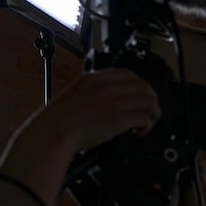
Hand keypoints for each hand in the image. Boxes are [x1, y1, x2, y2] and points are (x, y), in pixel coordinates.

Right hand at [16, 67, 161, 162]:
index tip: (140, 96)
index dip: (140, 86)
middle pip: (144, 87)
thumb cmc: (58, 120)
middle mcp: (107, 87)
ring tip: (147, 123)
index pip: (129, 74)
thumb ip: (93, 93)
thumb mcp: (75, 94)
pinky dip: (148, 125)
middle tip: (149, 112)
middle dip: (151, 100)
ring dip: (153, 113)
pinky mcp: (119, 119)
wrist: (53, 131)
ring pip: (149, 101)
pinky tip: (140, 132)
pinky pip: (145, 117)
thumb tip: (108, 103)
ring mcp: (114, 102)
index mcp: (95, 79)